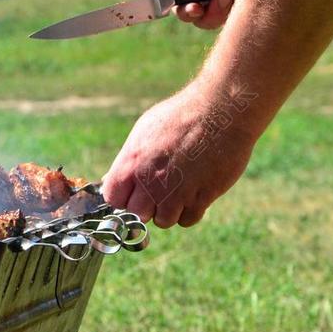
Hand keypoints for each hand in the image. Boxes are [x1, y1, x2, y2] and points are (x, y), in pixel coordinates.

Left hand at [102, 83, 257, 227]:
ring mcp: (175, 192)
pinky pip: (187, 220)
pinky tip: (195, 191)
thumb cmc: (181, 116)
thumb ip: (128, 161)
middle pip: (137, 214)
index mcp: (131, 163)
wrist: (221, 110)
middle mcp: (150, 182)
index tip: (135, 190)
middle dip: (147, 206)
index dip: (124, 197)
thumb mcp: (144, 132)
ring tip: (180, 187)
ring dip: (170, 210)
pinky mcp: (201, 198)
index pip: (113, 198)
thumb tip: (111, 180)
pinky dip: (190, 211)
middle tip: (160, 189)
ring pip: (163, 221)